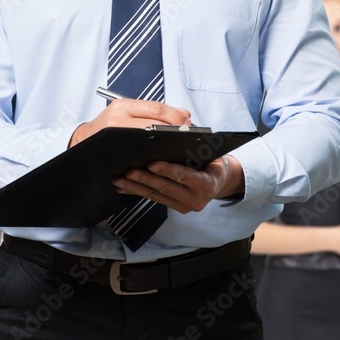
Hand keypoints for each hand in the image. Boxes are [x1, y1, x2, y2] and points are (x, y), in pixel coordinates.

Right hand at [69, 99, 190, 147]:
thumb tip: (185, 114)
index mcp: (122, 106)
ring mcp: (115, 136)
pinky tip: (165, 155)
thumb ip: (154, 111)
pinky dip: (156, 154)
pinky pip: (140, 154)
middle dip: (176, 129)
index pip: (156, 108)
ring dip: (169, 142)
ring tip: (180, 145)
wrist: (83, 140)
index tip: (188, 122)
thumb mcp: (127, 112)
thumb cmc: (108, 126)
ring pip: (149, 138)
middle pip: (155, 124)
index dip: (176, 116)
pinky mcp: (115, 153)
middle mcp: (117, 119)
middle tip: (189, 136)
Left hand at [113, 155, 244, 213]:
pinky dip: (138, 192)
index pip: (185, 176)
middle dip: (145, 180)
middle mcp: (196, 199)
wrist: (219, 180)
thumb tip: (175, 130)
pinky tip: (124, 187)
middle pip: (166, 188)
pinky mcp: (175, 208)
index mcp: (207, 183)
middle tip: (129, 172)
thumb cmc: (212, 161)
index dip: (168, 170)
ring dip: (136, 188)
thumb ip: (194, 146)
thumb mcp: (210, 153)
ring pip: (157, 196)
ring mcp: (185, 206)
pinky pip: (154, 199)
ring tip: (120, 180)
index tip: (151, 164)